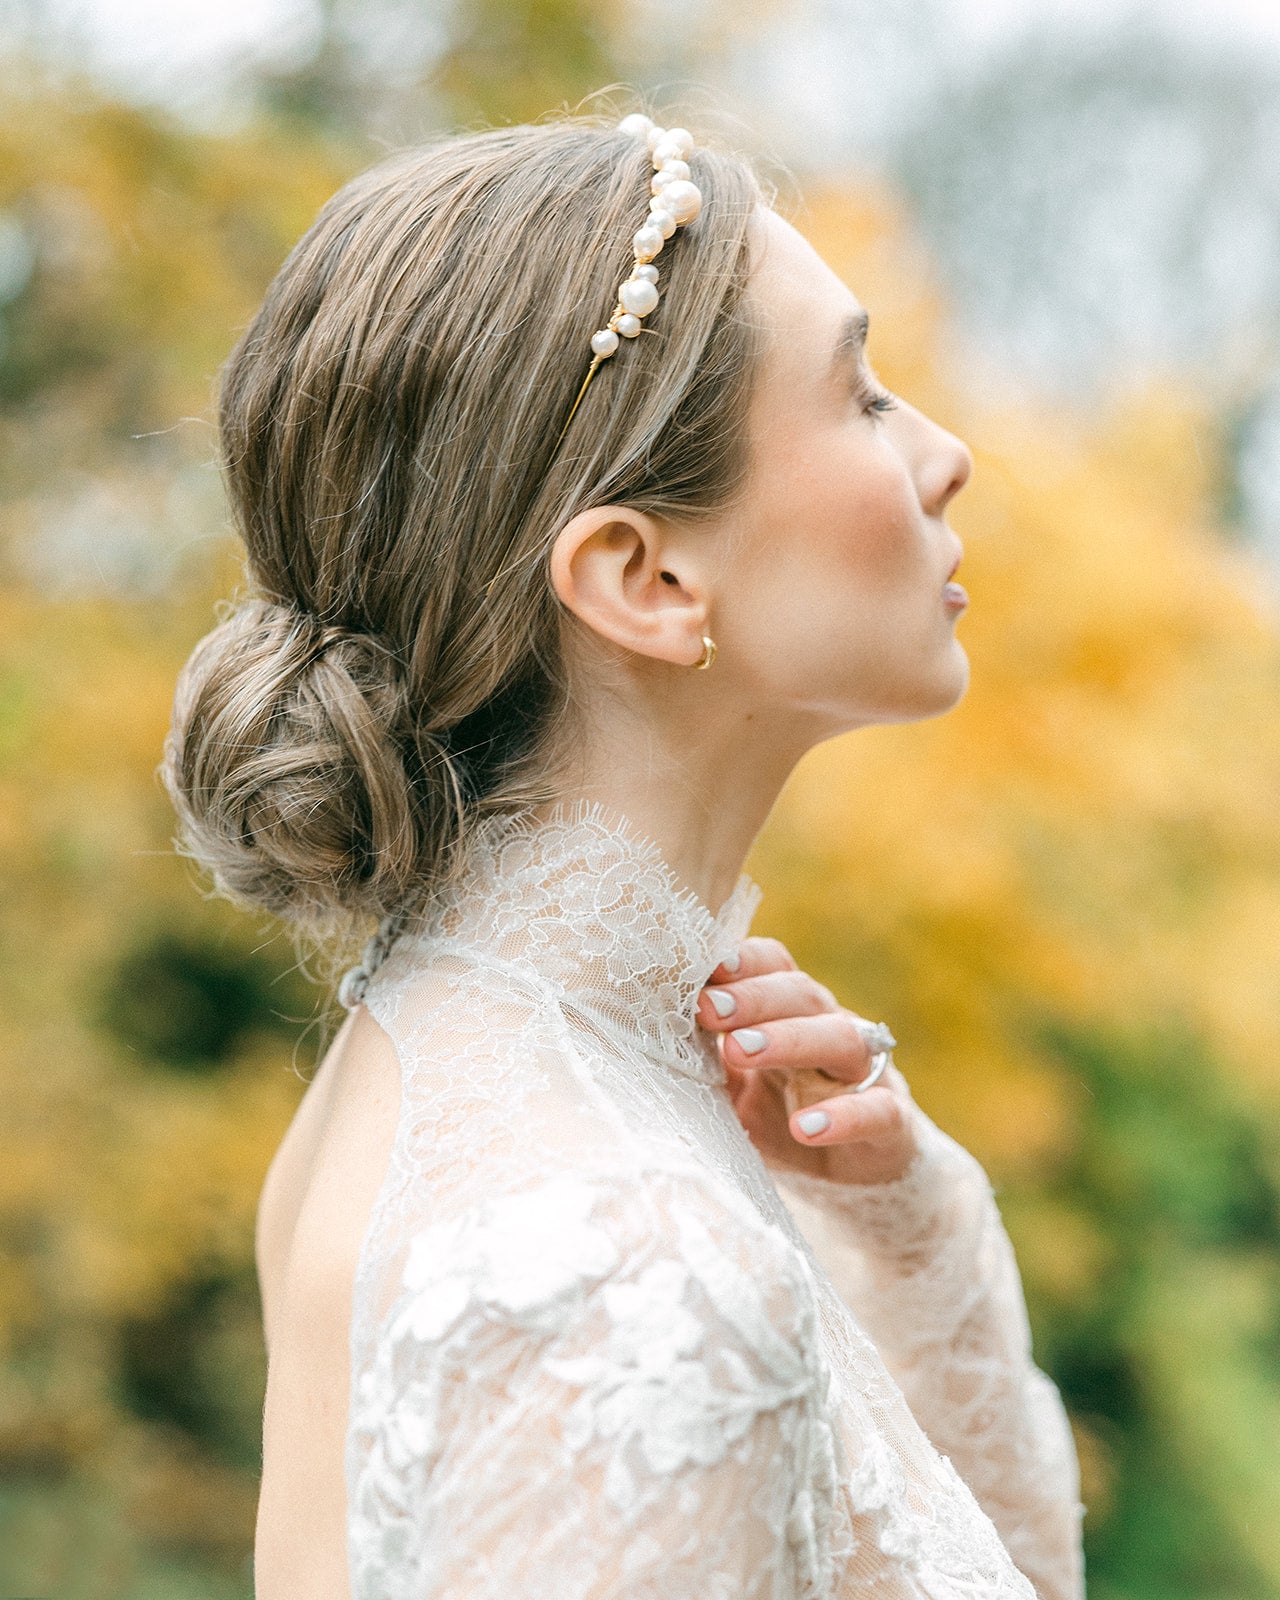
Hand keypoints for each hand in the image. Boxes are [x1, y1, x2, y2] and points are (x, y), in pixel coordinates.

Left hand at [696, 937, 922, 1185]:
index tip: (703, 967)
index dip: (745, 961)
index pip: (775, 964)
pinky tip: (806, 1128)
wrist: (847, 1177)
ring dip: (789, 1040)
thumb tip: (637, 1037)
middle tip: (708, 1009)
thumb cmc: (776, 1116)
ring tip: (740, 1052)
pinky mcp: (891, 1120)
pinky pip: (876, 1109)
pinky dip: (842, 1116)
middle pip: (802, 993)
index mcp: (791, 1011)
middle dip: (754, 997)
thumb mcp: (731, 1087)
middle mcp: (831, 1027)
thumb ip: (700, 1061)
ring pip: (840, 1037)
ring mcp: (865, 1072)